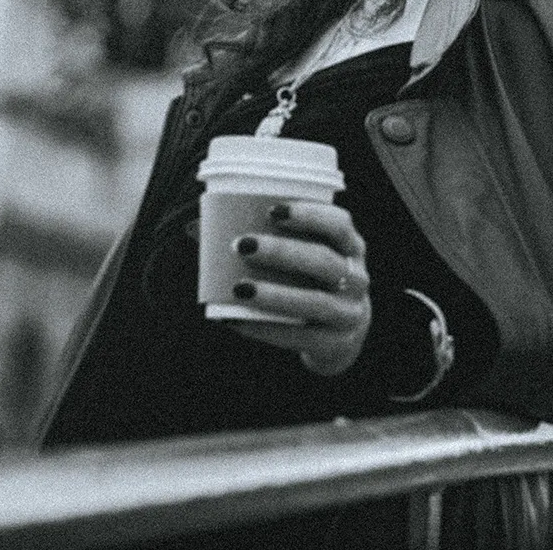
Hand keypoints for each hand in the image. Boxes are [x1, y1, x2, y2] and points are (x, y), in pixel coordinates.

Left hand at [225, 201, 371, 376]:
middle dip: (282, 251)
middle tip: (241, 244)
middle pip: (324, 261)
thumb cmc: (310, 280)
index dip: (310, 214)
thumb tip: (195, 227)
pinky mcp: (333, 342)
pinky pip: (300, 336)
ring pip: (314, 301)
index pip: (339, 224)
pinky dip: (266, 328)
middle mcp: (357, 277)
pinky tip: (237, 320)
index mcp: (350, 246)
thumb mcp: (302, 255)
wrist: (342, 333)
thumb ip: (262, 236)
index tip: (272, 209)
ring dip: (275, 293)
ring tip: (239, 287)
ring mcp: (349, 312)